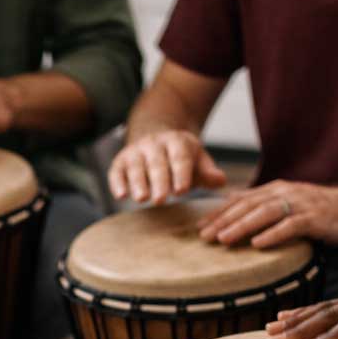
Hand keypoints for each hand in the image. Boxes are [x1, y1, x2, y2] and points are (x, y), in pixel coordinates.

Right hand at [109, 128, 227, 203]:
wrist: (154, 137)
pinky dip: (117, 183)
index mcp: (176, 142)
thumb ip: (208, 172)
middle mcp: (154, 143)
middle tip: (161, 200)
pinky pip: (117, 171)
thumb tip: (221, 181)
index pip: (179, 158)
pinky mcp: (120, 161)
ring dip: (138, 182)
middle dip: (159, 181)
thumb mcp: (197, 160)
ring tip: (141, 199)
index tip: (182, 190)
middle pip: (157, 163)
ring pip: (136, 166)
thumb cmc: (180, 157)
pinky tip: (120, 195)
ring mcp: (135, 151)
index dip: (180, 174)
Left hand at [198, 181, 337, 249]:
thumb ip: (265, 207)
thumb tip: (235, 208)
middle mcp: (286, 193)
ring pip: (265, 213)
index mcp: (277, 190)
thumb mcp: (291, 205)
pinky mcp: (316, 218)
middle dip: (223, 220)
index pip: (241, 200)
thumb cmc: (324, 212)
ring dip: (242, 226)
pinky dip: (273, 234)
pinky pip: (291, 226)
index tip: (198, 227)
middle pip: (248, 206)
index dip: (218, 213)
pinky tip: (258, 244)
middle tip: (202, 236)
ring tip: (223, 240)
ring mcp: (302, 204)